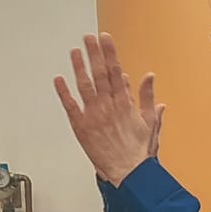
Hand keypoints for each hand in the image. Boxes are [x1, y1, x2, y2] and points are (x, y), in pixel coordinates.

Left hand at [53, 32, 164, 185]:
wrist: (130, 174)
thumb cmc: (139, 152)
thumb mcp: (151, 122)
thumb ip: (148, 98)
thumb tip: (149, 78)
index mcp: (125, 104)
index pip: (116, 71)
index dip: (109, 53)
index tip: (105, 39)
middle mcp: (108, 106)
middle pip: (100, 73)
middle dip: (94, 53)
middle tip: (88, 37)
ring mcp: (94, 115)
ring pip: (85, 85)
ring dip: (79, 67)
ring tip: (75, 51)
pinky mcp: (81, 127)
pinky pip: (70, 106)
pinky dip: (64, 92)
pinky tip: (59, 79)